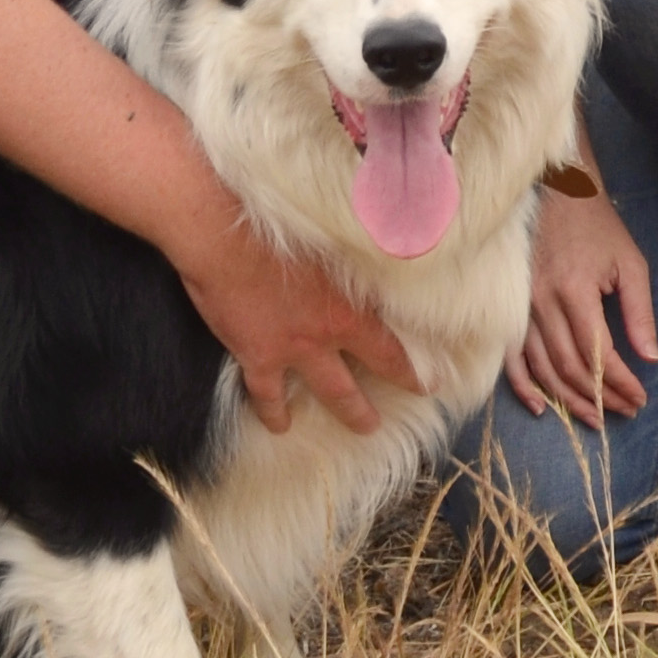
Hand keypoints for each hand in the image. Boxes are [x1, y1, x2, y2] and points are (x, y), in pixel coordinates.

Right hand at [178, 202, 420, 435]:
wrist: (226, 238)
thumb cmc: (280, 228)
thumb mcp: (334, 242)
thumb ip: (359, 262)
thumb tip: (389, 256)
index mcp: (349, 310)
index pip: (390, 350)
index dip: (411, 372)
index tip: (430, 386)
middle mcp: (324, 337)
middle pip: (354, 382)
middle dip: (367, 408)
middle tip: (378, 425)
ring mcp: (290, 350)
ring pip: (323, 391)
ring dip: (341, 412)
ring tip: (353, 428)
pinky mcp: (255, 355)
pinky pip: (267, 393)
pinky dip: (272, 411)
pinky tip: (278, 425)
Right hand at [505, 185, 657, 428]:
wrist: (558, 195)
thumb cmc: (599, 229)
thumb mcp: (630, 264)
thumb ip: (640, 312)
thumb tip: (650, 358)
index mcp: (575, 291)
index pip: (598, 353)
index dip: (620, 382)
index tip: (640, 398)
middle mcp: (543, 303)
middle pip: (570, 367)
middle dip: (600, 396)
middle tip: (624, 410)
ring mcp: (522, 308)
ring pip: (542, 368)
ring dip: (568, 399)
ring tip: (594, 416)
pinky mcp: (510, 309)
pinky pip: (511, 357)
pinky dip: (524, 386)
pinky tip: (541, 407)